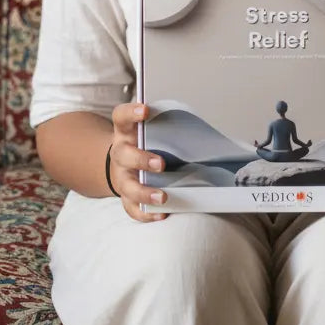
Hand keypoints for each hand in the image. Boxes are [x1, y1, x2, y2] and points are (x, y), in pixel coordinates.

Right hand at [108, 102, 167, 222]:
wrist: (125, 164)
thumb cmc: (146, 142)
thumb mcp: (150, 128)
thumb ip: (165, 124)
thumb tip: (203, 120)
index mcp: (126, 131)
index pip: (122, 117)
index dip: (131, 112)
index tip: (145, 110)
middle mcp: (120, 153)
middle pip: (123, 154)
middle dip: (142, 160)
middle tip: (161, 163)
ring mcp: (121, 176)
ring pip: (127, 186)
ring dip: (144, 192)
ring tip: (163, 197)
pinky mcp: (126, 196)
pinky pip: (132, 208)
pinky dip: (146, 213)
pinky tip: (162, 214)